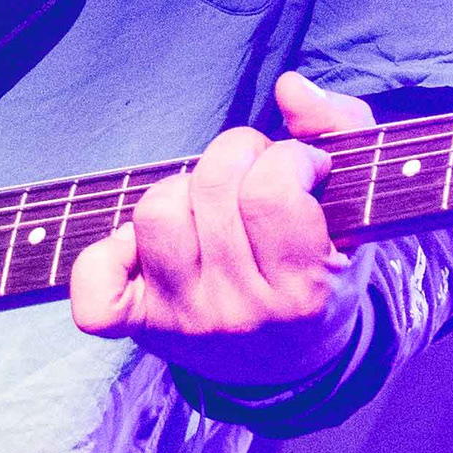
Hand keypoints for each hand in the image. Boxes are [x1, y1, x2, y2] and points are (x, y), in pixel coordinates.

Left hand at [69, 74, 376, 386]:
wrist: (292, 364)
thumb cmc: (323, 268)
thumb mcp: (357, 208)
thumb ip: (340, 128)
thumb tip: (289, 87)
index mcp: (303, 291)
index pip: (272, 191)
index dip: (289, 157)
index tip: (304, 167)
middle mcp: (240, 314)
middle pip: (210, 189)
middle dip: (237, 156)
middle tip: (257, 175)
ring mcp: (185, 323)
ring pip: (155, 216)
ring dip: (182, 190)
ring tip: (209, 204)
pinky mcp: (142, 327)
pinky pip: (95, 290)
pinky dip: (107, 254)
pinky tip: (142, 243)